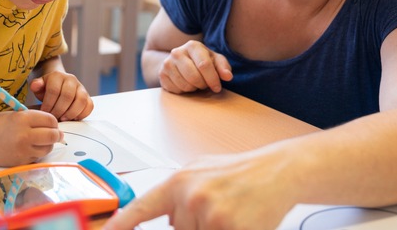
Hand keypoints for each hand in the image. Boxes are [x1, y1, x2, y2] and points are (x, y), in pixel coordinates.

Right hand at [0, 110, 63, 166]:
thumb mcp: (16, 115)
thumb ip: (34, 119)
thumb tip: (54, 126)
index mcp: (23, 119)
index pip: (50, 120)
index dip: (53, 122)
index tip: (52, 124)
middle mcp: (24, 135)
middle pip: (52, 135)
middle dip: (56, 134)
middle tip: (55, 134)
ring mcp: (23, 150)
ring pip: (47, 149)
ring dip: (47, 145)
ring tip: (40, 141)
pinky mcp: (20, 162)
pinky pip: (37, 158)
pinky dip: (36, 153)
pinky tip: (29, 148)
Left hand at [30, 71, 93, 120]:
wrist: (59, 85)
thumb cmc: (47, 89)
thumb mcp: (39, 86)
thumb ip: (36, 85)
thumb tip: (35, 85)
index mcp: (57, 75)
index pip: (54, 90)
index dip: (48, 104)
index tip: (44, 113)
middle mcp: (71, 79)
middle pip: (68, 96)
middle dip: (59, 110)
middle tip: (53, 118)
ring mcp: (81, 88)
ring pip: (81, 100)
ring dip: (71, 113)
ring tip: (63, 119)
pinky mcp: (88, 96)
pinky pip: (89, 106)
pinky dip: (82, 114)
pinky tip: (72, 118)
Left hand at [103, 153, 294, 229]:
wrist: (275, 171)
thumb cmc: (237, 172)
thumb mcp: (198, 172)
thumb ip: (175, 194)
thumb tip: (163, 216)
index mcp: (177, 182)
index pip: (140, 210)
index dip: (120, 225)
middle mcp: (190, 199)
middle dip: (192, 224)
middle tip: (214, 206)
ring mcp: (210, 217)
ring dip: (210, 228)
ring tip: (228, 211)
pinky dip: (225, 229)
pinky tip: (237, 219)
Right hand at [159, 40, 232, 93]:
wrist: (178, 61)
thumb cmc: (201, 61)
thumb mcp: (214, 60)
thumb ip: (223, 67)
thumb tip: (227, 76)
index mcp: (193, 45)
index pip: (204, 65)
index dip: (213, 79)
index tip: (217, 87)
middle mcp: (177, 52)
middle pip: (194, 77)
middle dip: (203, 85)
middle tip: (204, 84)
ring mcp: (167, 63)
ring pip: (185, 85)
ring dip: (193, 88)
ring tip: (194, 82)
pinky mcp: (161, 74)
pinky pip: (176, 90)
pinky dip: (183, 91)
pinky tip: (185, 84)